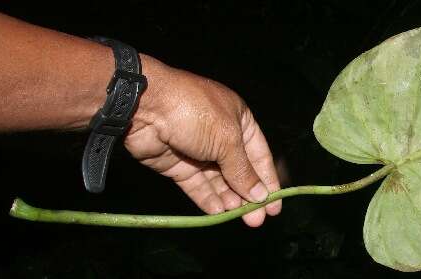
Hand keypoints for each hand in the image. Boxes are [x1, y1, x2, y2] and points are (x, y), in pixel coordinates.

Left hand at [123, 56, 281, 226]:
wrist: (145, 106)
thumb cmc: (195, 113)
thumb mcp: (227, 140)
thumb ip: (244, 171)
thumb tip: (262, 195)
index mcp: (239, 119)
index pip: (259, 155)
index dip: (268, 180)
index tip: (275, 206)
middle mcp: (220, 134)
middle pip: (239, 170)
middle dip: (248, 195)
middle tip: (256, 219)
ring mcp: (197, 150)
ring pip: (218, 180)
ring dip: (229, 198)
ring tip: (238, 215)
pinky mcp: (177, 164)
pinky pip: (196, 184)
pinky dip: (207, 198)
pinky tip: (218, 211)